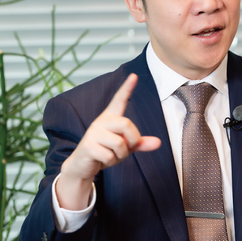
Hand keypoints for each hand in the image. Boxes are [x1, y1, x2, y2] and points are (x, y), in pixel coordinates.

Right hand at [56, 73, 160, 209]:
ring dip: (121, 155)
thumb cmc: (105, 152)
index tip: (134, 75)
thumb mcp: (125, 147)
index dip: (127, 88)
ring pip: (119, 143)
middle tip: (126, 149)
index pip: (119, 100)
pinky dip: (111, 162)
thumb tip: (158, 143)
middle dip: (132, 140)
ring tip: (111, 155)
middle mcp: (101, 121)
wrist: (83, 165)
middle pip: (127, 124)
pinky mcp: (88, 145)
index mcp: (111, 118)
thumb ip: (140, 143)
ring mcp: (93, 132)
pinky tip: (102, 160)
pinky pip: (110, 155)